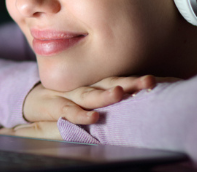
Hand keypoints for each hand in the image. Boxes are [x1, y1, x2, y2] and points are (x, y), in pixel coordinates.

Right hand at [0, 75, 158, 139]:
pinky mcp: (55, 105)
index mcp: (99, 83)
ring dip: (105, 95)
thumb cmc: (69, 99)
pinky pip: (69, 111)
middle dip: (131, 82)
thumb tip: (148, 93)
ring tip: (119, 94)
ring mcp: (70, 95)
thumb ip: (111, 94)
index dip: (141, 79)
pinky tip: (92, 117)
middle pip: (111, 82)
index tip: (163, 80)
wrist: (34, 100)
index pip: (123, 78)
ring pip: (90, 94)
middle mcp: (87, 86)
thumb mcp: (91, 95)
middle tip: (149, 82)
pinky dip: (80, 115)